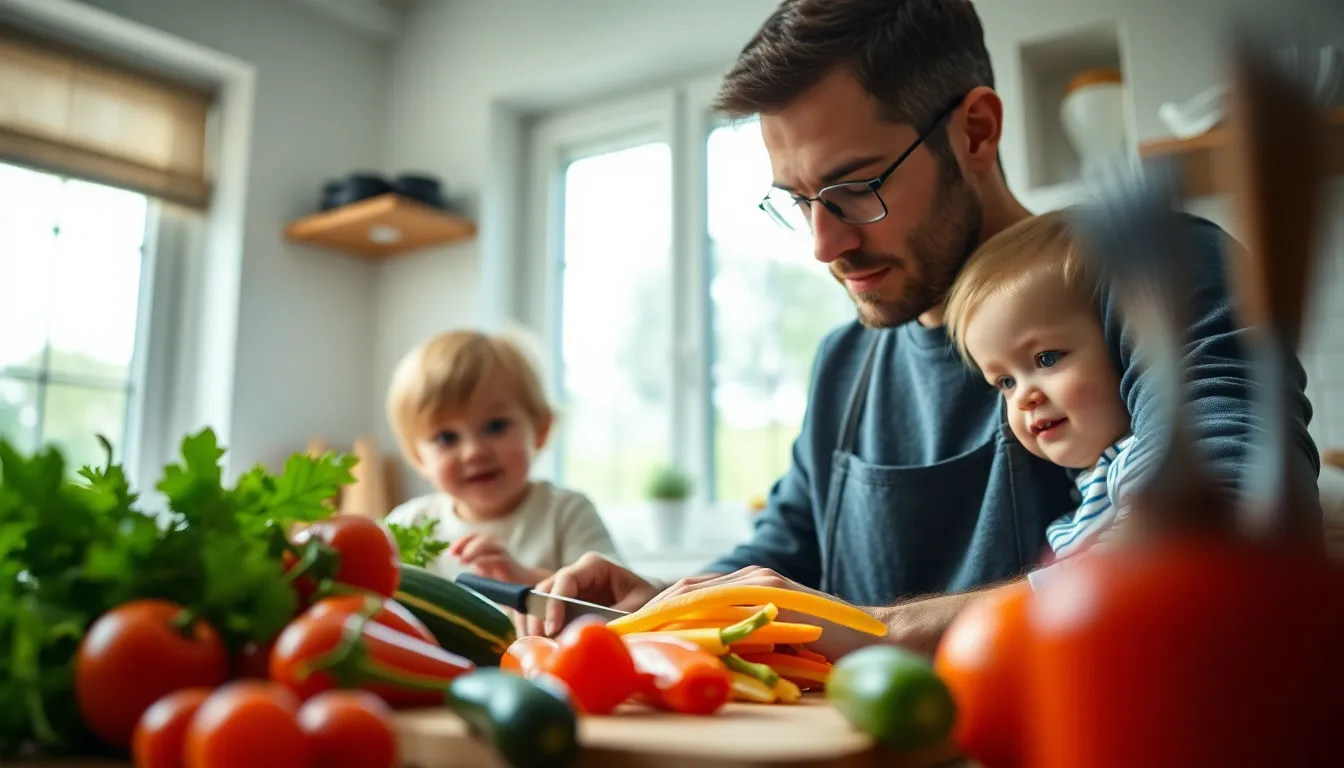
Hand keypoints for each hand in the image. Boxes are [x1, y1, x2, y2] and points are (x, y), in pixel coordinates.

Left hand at [449, 533, 537, 584]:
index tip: (450, 552)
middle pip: (479, 536)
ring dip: (473, 549)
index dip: (460, 542)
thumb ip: (470, 566)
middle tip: (454, 553)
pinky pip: (495, 557)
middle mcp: (495, 546)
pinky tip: (475, 565)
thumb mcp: (482, 572)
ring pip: (487, 543)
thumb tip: (452, 565)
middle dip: (464, 542)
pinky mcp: (508, 562)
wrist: (522, 586)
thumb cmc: (501, 579)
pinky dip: (484, 559)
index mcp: (487, 546)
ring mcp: (502, 552)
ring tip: (462, 560)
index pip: (472, 537)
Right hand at [525, 552, 659, 636]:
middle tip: (538, 644)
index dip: (555, 604)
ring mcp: (565, 591)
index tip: (553, 630)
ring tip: (534, 649)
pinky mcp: (560, 607)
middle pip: (543, 590)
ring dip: (531, 625)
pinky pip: (538, 615)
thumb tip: (590, 636)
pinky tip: (534, 648)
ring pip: (535, 603)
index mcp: (594, 566)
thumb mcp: (640, 604)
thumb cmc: (646, 598)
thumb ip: (618, 616)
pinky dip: (532, 630)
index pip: (566, 579)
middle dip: (537, 618)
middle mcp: (575, 575)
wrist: (649, 603)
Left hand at [650, 566, 890, 659]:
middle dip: (650, 612)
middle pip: (685, 590)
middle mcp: (750, 578)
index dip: (657, 612)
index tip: (631, 633)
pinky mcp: (774, 592)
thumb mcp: (771, 647)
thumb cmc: (824, 653)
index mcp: (747, 588)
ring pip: (696, 593)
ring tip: (635, 634)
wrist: (870, 640)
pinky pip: (722, 601)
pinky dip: (692, 615)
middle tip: (621, 634)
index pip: (690, 595)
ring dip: (661, 614)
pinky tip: (671, 631)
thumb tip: (699, 660)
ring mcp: (761, 582)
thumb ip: (740, 644)